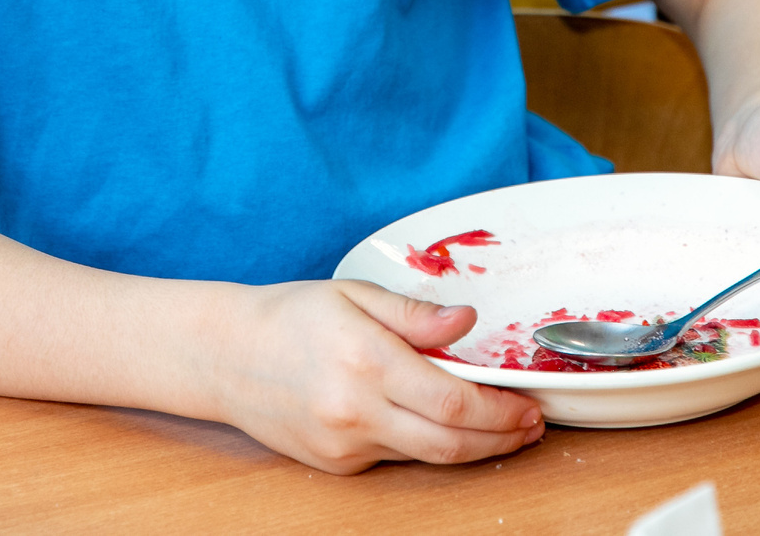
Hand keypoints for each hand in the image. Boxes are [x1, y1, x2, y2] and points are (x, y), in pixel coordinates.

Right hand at [203, 280, 544, 472]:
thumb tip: (468, 321)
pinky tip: (444, 427)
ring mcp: (345, 444)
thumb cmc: (292, 316)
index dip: (500, 410)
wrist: (227, 356)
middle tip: (531, 425)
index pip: (452, 400)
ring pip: (428, 457)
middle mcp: (356, 411)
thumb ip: (415, 314)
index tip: (528, 403)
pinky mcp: (337, 464)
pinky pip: (397, 458)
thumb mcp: (355, 295)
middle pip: (450, 443)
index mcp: (366, 361)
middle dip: (501, 438)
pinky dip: (429, 445)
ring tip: (503, 431)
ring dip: (474, 448)